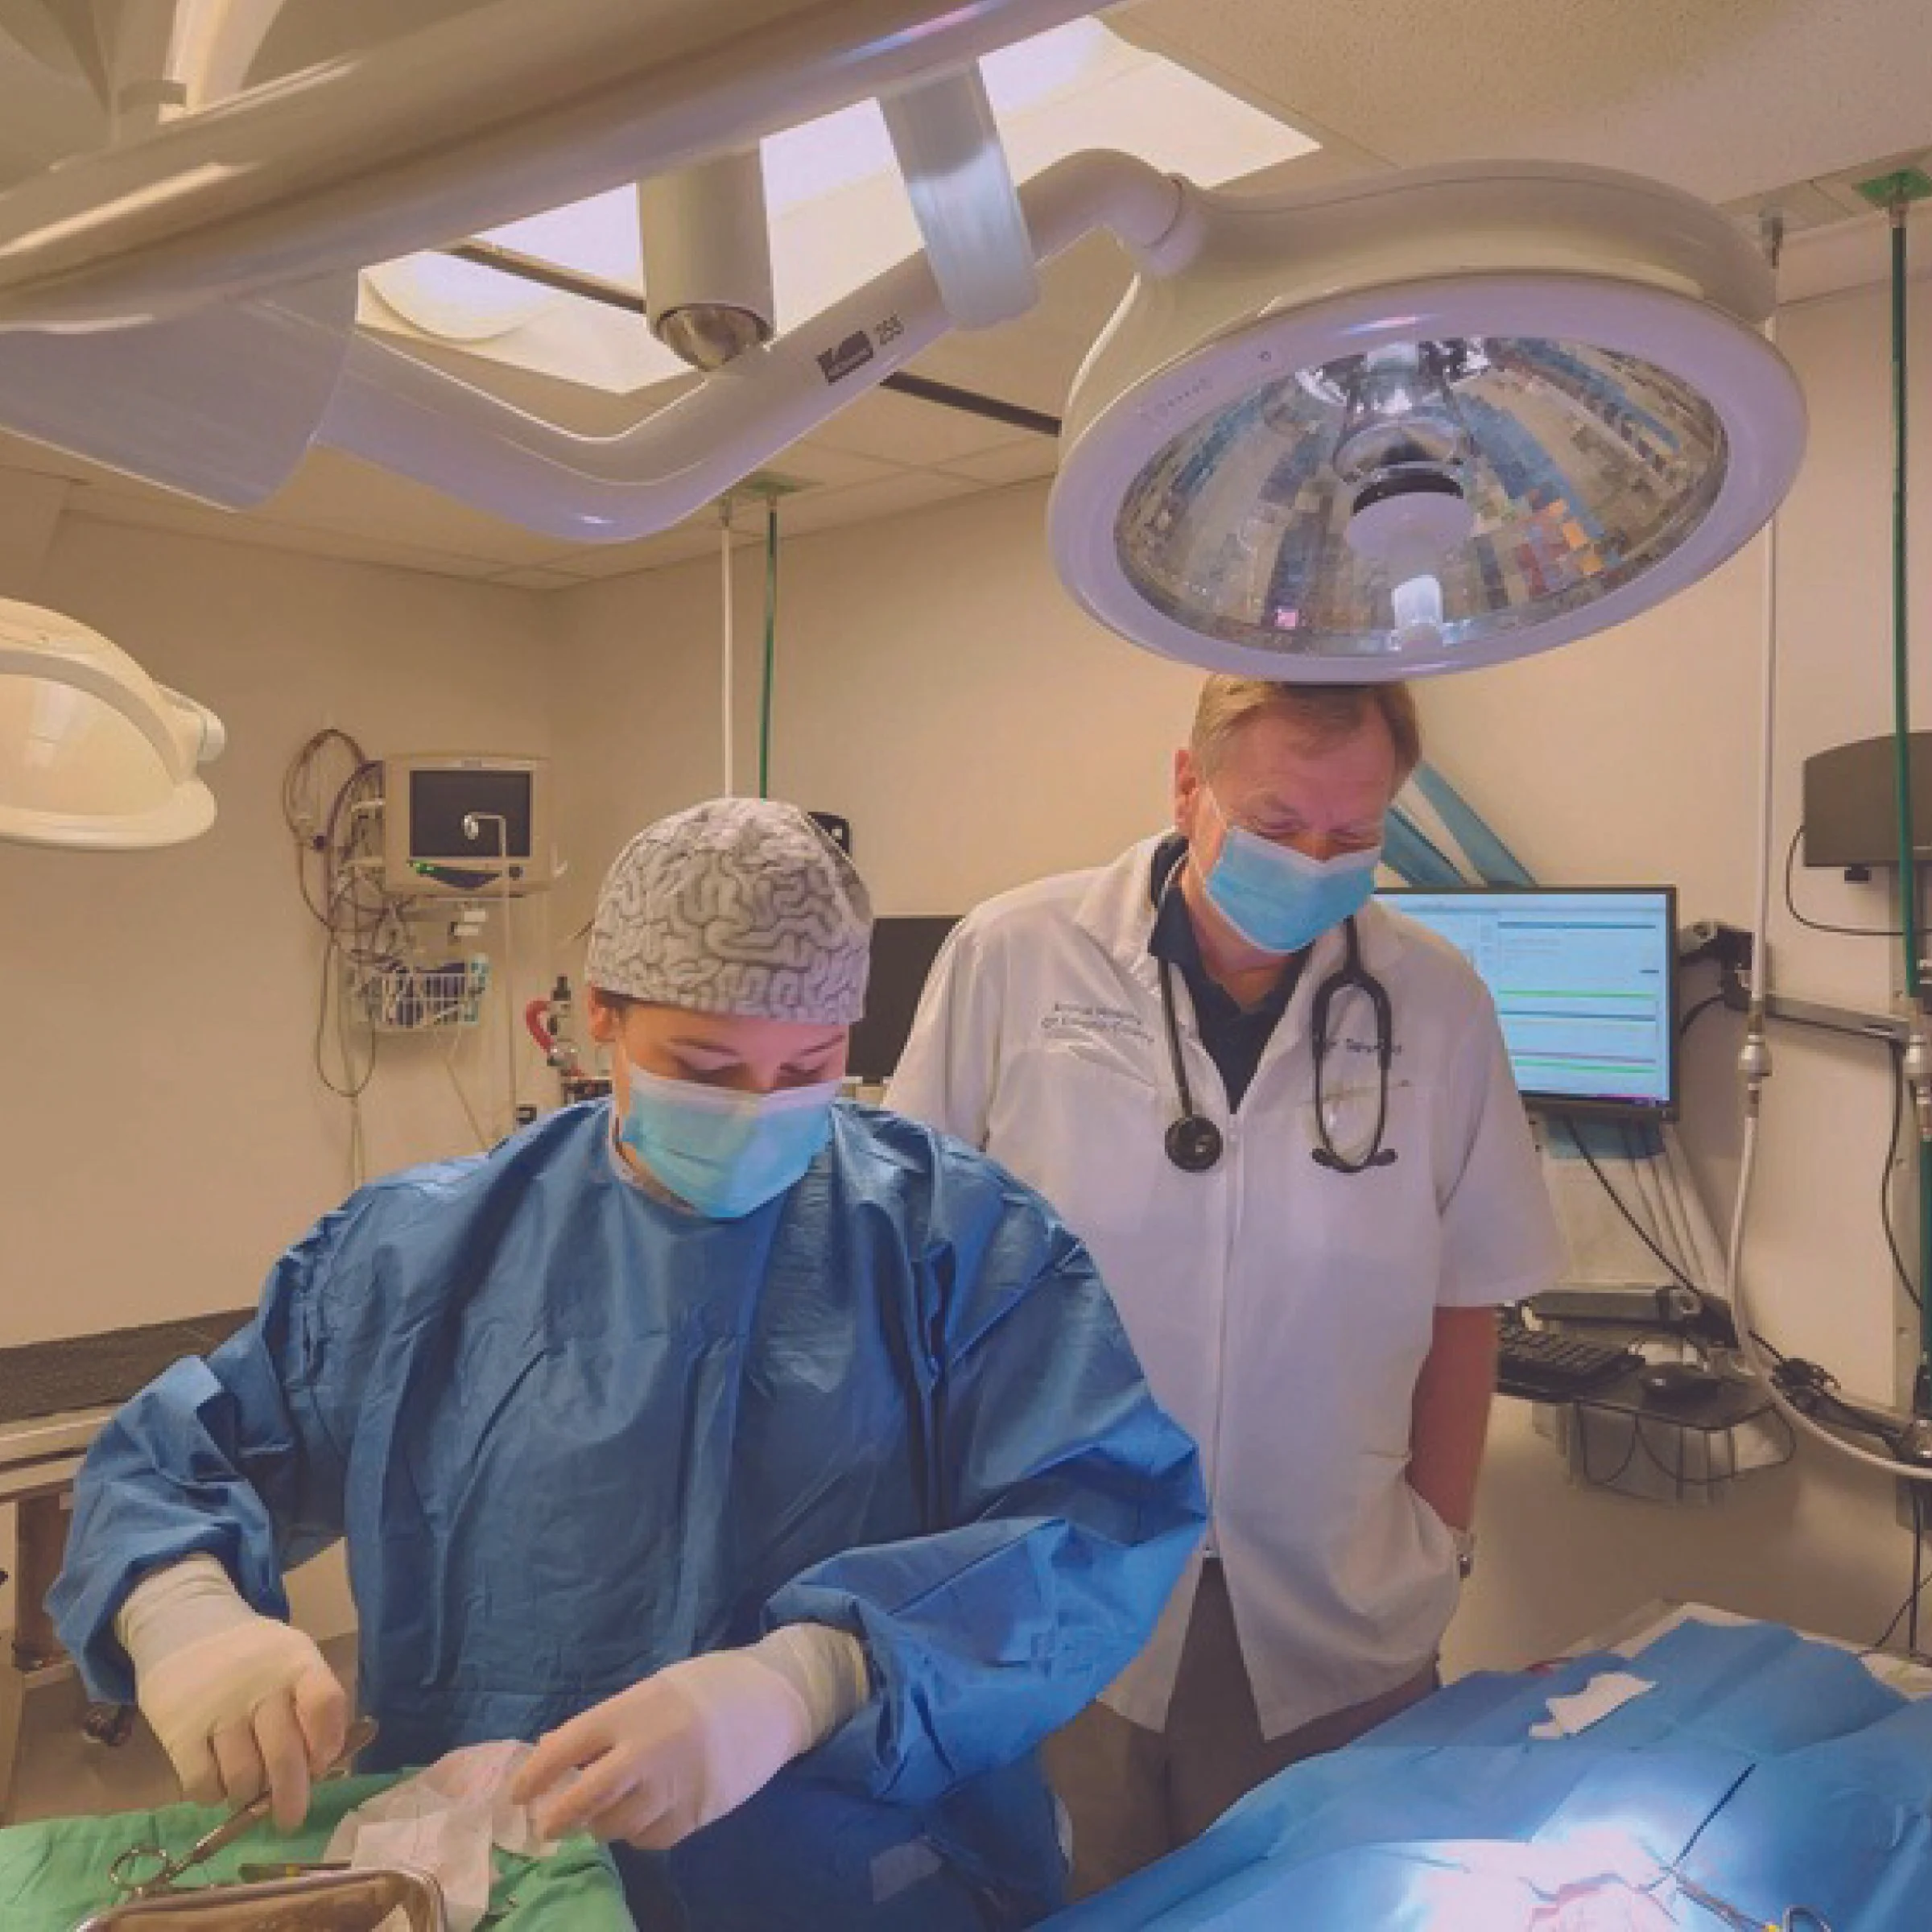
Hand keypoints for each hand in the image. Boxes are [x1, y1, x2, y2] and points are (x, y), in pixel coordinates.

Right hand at [117, 1556, 347, 1831]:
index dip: (328, 1742)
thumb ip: (310, 1704)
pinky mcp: (180, 1731)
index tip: (321, 1764)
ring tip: (248, 1788)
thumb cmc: (252, 1655)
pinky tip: (218, 1783)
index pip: (325, 1704)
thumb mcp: (291, 1660)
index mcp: (297, 1663)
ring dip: (248, 1795)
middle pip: (285, 1755)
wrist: (186, 1626)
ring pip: (243, 1778)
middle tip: (290, 1819)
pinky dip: (213, 1796)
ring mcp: (218, 1709)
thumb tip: (319, 1769)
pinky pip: (203, 1784)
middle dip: (291, 1798)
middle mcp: (260, 1686)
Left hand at [511, 1625, 867, 1850]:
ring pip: (616, 1825)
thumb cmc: (707, 1687)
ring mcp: (673, 1786)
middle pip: (584, 1799)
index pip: (566, 1747)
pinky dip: (639, 1832)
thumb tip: (555, 1748)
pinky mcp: (696, 1814)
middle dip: (558, 1817)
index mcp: (631, 1711)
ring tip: (607, 1810)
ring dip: (602, 1823)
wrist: (774, 1700)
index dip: (534, 1774)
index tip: (518, 1793)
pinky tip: (645, 1813)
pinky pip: (650, 1838)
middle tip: (548, 1823)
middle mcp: (646, 1751)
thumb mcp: (653, 1690)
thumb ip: (609, 1722)